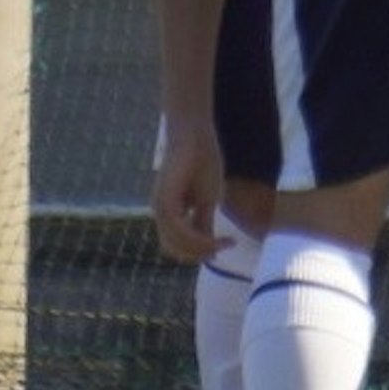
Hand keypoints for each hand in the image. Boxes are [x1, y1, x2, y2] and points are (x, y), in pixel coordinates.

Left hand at [153, 115, 224, 266]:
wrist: (195, 135)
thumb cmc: (202, 160)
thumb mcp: (207, 198)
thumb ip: (203, 221)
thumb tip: (208, 243)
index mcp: (169, 213)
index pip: (179, 245)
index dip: (200, 252)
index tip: (227, 245)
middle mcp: (160, 212)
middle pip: (176, 249)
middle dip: (200, 254)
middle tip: (224, 248)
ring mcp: (161, 207)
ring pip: (176, 243)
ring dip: (201, 249)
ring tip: (223, 243)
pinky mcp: (166, 200)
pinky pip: (179, 230)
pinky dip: (197, 239)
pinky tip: (215, 236)